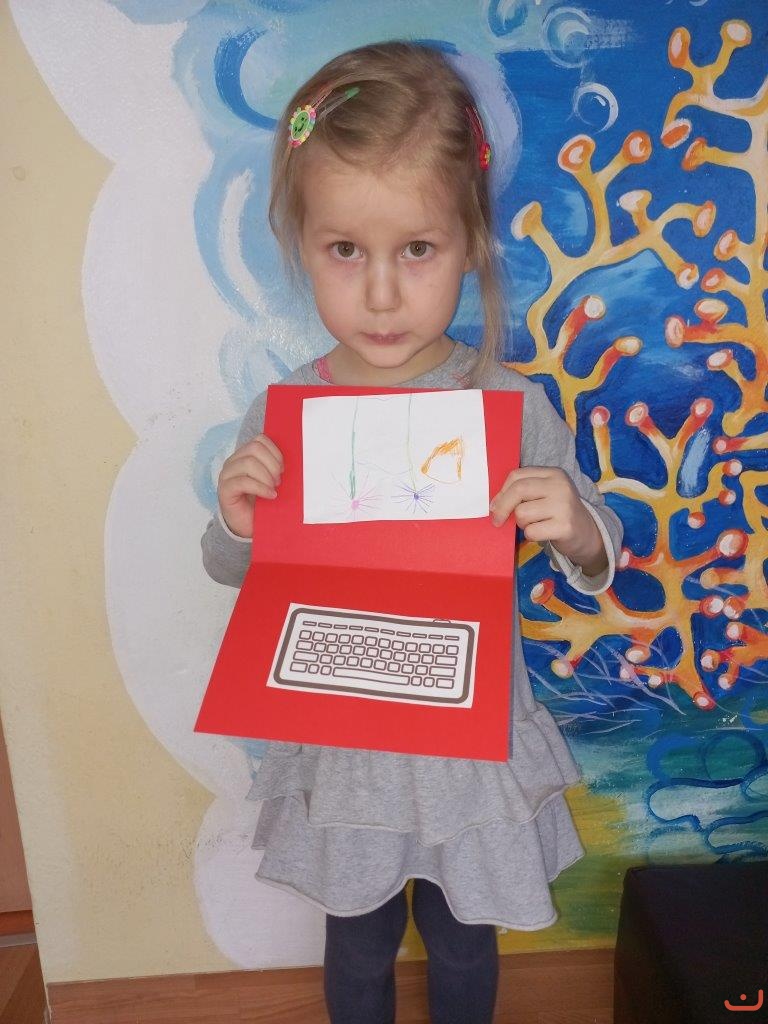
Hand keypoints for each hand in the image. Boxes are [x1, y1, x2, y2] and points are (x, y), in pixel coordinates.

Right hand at [217, 434, 283, 538]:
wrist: (249, 525)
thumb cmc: (262, 502)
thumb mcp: (272, 481)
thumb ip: (277, 468)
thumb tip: (296, 457)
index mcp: (245, 455)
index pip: (260, 439)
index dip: (275, 452)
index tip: (283, 469)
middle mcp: (233, 461)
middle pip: (254, 448)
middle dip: (272, 464)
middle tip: (279, 481)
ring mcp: (227, 475)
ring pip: (248, 462)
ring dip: (266, 476)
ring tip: (273, 489)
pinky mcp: (225, 489)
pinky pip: (243, 481)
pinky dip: (260, 488)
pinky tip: (270, 496)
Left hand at [489, 466, 605, 574]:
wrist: (586, 532)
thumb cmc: (557, 512)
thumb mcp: (544, 494)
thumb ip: (523, 492)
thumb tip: (493, 505)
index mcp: (553, 473)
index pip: (517, 475)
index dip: (501, 492)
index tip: (495, 506)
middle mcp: (560, 486)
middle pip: (518, 490)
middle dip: (502, 507)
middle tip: (497, 520)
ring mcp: (564, 506)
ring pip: (522, 513)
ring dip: (521, 523)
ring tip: (534, 524)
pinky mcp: (565, 526)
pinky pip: (531, 531)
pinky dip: (530, 535)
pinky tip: (542, 533)